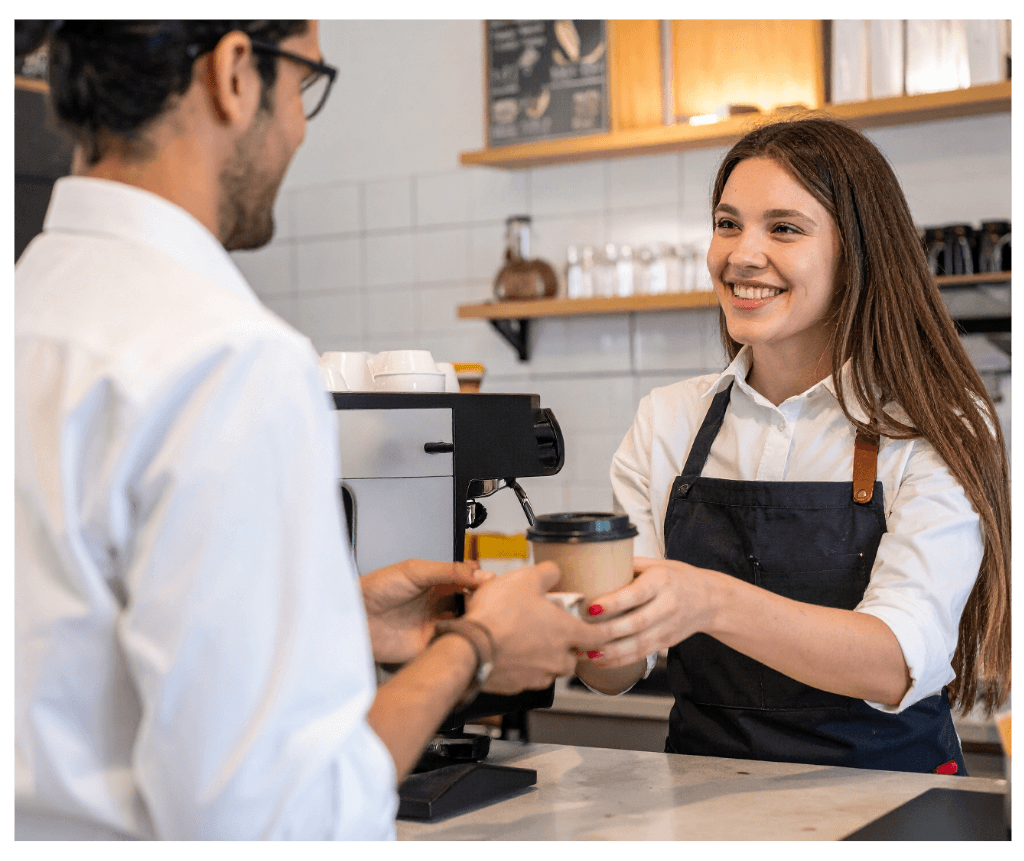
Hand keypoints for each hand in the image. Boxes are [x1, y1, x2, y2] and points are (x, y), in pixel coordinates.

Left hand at [361, 559, 488, 663]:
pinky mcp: (427, 647)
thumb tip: (478, 573)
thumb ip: (448, 571)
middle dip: (482, 605)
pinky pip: (450, 647)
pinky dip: (459, 644)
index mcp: (438, 583)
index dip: (482, 583)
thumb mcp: (415, 571)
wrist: (355, 616)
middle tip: (488, 605)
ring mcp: (434, 626)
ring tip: (479, 621)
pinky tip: (463, 638)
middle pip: (471, 605)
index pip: (469, 582)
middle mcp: (439, 605)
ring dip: (473, 625)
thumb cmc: (376, 588)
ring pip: (464, 627)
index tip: (491, 585)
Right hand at [464, 561, 613, 694]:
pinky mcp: (517, 686)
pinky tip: (510, 654)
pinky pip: (528, 679)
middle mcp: (556, 658)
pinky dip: (524, 668)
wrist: (469, 648)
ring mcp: (537, 675)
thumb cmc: (497, 616)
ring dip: (546, 659)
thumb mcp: (524, 578)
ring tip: (528, 642)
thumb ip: (547, 573)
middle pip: (574, 658)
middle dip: (568, 648)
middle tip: (554, 633)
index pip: (598, 637)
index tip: (603, 631)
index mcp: (565, 632)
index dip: (602, 633)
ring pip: (551, 670)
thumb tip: (555, 571)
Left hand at [582, 557, 723, 669]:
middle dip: (606, 632)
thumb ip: (629, 566)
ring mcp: (668, 627)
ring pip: (637, 645)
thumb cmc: (677, 578)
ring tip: (586, 652)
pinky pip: (641, 654)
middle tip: (581, 633)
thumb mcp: (657, 564)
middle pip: (636, 624)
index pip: (636, 594)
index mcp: (661, 581)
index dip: (613, 603)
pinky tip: (600, 660)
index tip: (591, 607)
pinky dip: (619, 660)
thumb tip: (594, 564)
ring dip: (610, 652)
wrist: (709, 599)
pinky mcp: (666, 643)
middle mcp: (667, 605)